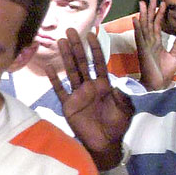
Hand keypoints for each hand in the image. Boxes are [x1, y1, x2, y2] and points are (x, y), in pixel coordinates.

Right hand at [51, 28, 133, 169]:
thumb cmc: (117, 125)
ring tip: (60, 42)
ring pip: (71, 71)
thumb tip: (118, 84)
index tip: (91, 34)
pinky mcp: (68, 104)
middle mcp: (89, 86)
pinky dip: (55, 79)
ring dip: (66, 57)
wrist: (105, 143)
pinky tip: (49, 67)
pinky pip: (60, 89)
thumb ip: (123, 96)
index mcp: (104, 85)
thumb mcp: (126, 109)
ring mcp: (77, 94)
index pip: (99, 62)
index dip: (95, 49)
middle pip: (82, 63)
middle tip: (70, 31)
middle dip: (77, 46)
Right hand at [135, 0, 175, 90]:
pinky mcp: (143, 50)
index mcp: (156, 43)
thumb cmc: (163, 72)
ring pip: (144, 26)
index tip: (161, 2)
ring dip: (143, 14)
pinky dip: (138, 28)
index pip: (156, 25)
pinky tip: (136, 19)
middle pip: (149, 22)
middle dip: (150, 9)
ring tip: (143, 2)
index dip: (158, 14)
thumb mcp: (174, 55)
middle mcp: (149, 42)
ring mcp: (145, 45)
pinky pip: (140, 37)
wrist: (157, 84)